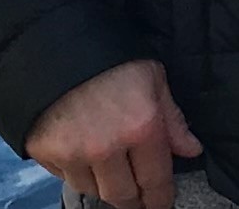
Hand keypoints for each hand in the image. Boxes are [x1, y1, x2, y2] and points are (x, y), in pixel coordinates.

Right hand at [26, 59, 201, 208]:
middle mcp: (108, 148)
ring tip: (111, 169)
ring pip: (94, 191)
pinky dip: (79, 173)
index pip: (155, 180)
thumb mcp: (152, 76)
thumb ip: (172, 118)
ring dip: (105, 185)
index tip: (161, 203)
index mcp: (141, 126)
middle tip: (138, 196)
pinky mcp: (47, 155)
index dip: (160, 198)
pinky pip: (68, 179)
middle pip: (123, 196)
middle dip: (134, 199)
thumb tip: (191, 150)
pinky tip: (84, 156)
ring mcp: (74, 154)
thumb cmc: (114, 57)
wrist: (56, 45)